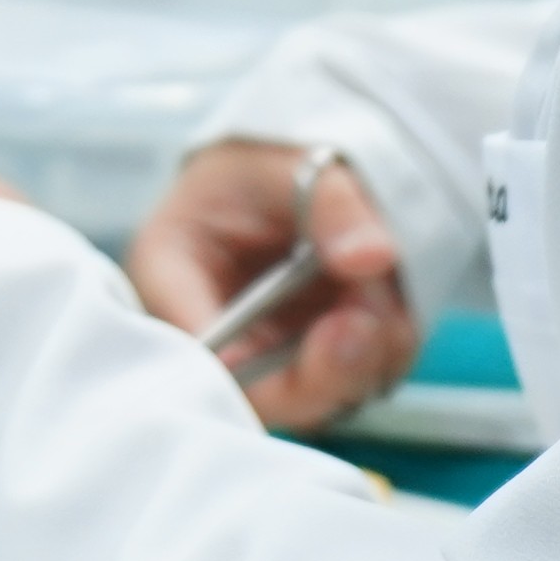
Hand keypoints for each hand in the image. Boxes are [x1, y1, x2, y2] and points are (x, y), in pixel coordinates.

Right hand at [124, 142, 418, 430]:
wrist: (291, 174)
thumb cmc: (261, 165)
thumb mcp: (285, 161)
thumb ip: (330, 203)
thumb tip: (372, 257)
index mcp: (169, 275)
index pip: (196, 348)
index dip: (259, 364)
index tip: (332, 329)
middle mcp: (212, 335)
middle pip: (261, 395)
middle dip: (329, 365)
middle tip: (371, 316)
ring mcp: (264, 358)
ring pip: (318, 399)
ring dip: (368, 353)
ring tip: (383, 285)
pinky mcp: (309, 367)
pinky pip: (356, 384)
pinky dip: (385, 349)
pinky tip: (390, 300)